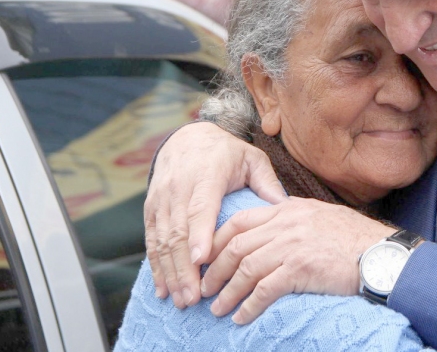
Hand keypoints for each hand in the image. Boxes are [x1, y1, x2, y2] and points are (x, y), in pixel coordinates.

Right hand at [144, 122, 285, 308]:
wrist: (189, 137)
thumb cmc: (227, 152)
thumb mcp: (252, 159)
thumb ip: (267, 182)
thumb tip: (285, 208)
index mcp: (207, 175)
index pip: (201, 208)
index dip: (200, 235)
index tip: (203, 261)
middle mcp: (179, 187)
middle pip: (178, 232)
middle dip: (184, 267)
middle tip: (194, 297)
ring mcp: (161, 199)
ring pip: (162, 240)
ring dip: (170, 272)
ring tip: (181, 300)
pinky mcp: (151, 208)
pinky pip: (151, 240)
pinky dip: (156, 266)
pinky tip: (163, 289)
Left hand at [201, 197, 393, 323]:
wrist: (380, 253)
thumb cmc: (354, 239)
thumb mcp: (320, 217)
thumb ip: (293, 219)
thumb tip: (272, 232)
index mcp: (288, 209)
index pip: (240, 221)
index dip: (217, 242)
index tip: (207, 260)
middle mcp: (286, 223)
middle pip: (236, 246)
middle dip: (215, 270)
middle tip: (205, 289)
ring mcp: (292, 245)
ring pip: (245, 269)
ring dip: (227, 292)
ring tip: (218, 309)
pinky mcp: (301, 269)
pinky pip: (264, 290)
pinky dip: (249, 306)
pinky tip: (242, 317)